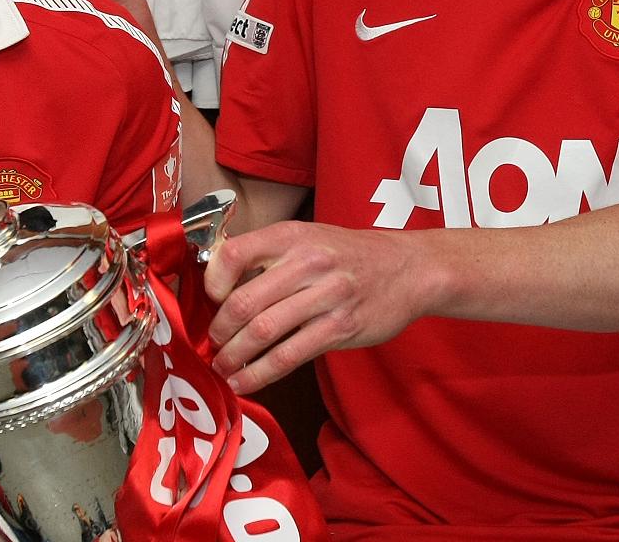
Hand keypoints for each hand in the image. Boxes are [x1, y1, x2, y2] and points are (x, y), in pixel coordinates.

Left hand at [203, 221, 421, 393]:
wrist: (408, 268)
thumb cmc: (348, 254)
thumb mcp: (307, 236)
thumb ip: (267, 254)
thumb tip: (217, 282)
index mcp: (290, 235)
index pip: (234, 254)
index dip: (212, 283)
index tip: (210, 302)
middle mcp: (307, 262)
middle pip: (244, 301)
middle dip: (220, 330)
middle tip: (211, 344)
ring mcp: (326, 296)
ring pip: (264, 331)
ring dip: (234, 356)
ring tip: (223, 367)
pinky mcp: (340, 327)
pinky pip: (290, 355)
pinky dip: (261, 373)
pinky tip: (246, 381)